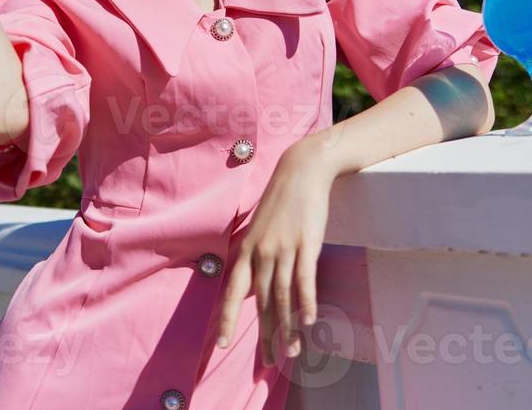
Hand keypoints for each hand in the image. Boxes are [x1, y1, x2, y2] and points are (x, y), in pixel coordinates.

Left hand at [215, 137, 335, 365]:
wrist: (301, 171)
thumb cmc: (282, 201)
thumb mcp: (260, 229)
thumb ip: (256, 256)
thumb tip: (254, 284)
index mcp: (247, 250)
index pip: (234, 291)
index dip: (228, 318)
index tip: (222, 343)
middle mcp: (262, 252)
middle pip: (262, 302)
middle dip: (266, 334)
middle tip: (270, 360)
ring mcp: (284, 248)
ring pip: (283, 297)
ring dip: (288, 327)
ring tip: (292, 351)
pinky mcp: (306, 244)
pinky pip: (304, 280)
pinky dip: (306, 302)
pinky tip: (309, 322)